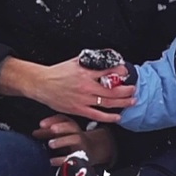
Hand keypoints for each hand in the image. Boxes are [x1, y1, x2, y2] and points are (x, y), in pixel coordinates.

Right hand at [0, 55, 135, 122]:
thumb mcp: (74, 62)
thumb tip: (102, 58)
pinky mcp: (78, 109)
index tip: (126, 73)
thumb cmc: (57, 73)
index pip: (108, 73)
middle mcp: (86, 86)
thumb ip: (89, 61)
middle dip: (126, 90)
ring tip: (131, 101)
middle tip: (133, 89)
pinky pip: (97, 115)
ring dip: (122, 102)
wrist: (42, 84)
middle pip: (112, 90)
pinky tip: (117, 116)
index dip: (120, 73)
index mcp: (86, 73)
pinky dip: (108, 117)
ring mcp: (83, 99)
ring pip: (107, 102)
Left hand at [32, 115, 115, 165]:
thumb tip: (35, 133)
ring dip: (62, 141)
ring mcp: (81, 145)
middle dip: (61, 127)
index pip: (63, 119)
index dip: (52, 120)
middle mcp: (77, 133)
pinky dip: (62, 160)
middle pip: (71, 127)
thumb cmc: (71, 140)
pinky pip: (73, 157)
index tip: (41, 124)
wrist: (92, 151)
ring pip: (75, 139)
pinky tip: (52, 161)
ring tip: (51, 144)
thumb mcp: (62, 134)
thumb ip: (48, 132)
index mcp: (71, 126)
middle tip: (51, 130)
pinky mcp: (82, 157)